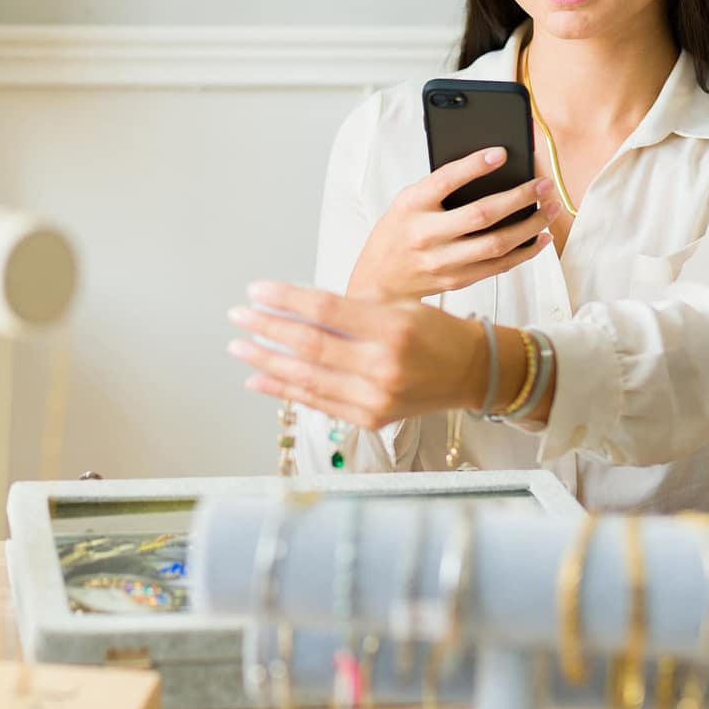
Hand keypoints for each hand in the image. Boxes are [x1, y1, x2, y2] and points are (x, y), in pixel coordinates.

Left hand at [227, 281, 488, 430]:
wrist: (470, 372)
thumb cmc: (432, 331)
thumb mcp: (398, 305)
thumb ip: (350, 308)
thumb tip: (294, 307)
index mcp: (392, 329)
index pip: (325, 309)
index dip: (285, 299)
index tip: (256, 289)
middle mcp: (383, 367)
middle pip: (310, 346)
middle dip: (267, 329)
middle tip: (237, 315)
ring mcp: (376, 398)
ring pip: (308, 378)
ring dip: (266, 362)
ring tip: (238, 347)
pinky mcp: (371, 419)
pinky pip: (318, 403)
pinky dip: (285, 390)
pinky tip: (258, 378)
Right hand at [346, 148, 554, 303]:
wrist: (379, 281)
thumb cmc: (399, 232)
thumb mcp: (408, 202)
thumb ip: (441, 187)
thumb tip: (493, 168)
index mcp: (411, 206)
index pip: (445, 180)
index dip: (475, 165)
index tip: (502, 152)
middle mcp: (425, 234)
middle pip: (482, 215)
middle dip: (520, 197)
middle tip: (544, 184)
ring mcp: (441, 262)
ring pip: (497, 244)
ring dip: (531, 225)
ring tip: (550, 209)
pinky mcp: (456, 280)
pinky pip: (498, 267)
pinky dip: (525, 252)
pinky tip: (541, 237)